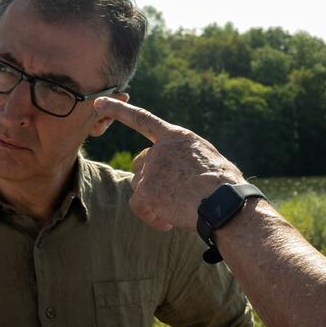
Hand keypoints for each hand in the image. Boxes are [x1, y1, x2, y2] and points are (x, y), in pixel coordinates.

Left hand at [93, 97, 244, 231]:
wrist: (224, 202)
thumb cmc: (226, 185)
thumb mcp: (212, 160)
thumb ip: (190, 159)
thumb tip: (189, 172)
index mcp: (178, 138)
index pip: (143, 119)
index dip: (119, 110)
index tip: (99, 103)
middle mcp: (160, 149)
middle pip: (141, 164)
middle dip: (152, 180)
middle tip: (172, 195)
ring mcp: (151, 169)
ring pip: (140, 186)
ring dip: (155, 200)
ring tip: (179, 210)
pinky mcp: (146, 190)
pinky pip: (139, 206)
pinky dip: (152, 217)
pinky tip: (168, 223)